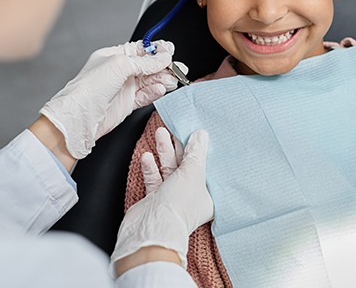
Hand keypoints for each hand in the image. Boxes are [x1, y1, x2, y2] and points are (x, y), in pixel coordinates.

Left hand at [39, 40, 184, 158]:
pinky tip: (161, 90)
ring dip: (163, 79)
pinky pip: (146, 95)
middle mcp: (119, 71)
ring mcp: (124, 87)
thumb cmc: (89, 88)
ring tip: (173, 80)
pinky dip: (155, 92)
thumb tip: (164, 57)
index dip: (157, 50)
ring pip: (150, 80)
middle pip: (149, 65)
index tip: (170, 52)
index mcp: (114, 56)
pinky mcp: (128, 103)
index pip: (141, 49)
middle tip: (178, 68)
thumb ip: (145, 61)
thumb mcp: (120, 65)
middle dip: (164, 66)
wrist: (80, 118)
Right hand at [111, 129, 212, 273]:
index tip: (198, 134)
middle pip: (187, 166)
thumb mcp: (193, 172)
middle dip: (180, 147)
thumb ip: (196, 151)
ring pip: (169, 169)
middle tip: (175, 128)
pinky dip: (151, 167)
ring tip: (161, 132)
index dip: (202, 151)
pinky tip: (147, 155)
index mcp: (208, 195)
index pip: (207, 168)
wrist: (150, 228)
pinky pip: (155, 178)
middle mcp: (191, 197)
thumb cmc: (179, 203)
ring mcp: (172, 198)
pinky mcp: (155, 199)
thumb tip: (201, 134)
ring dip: (164, 151)